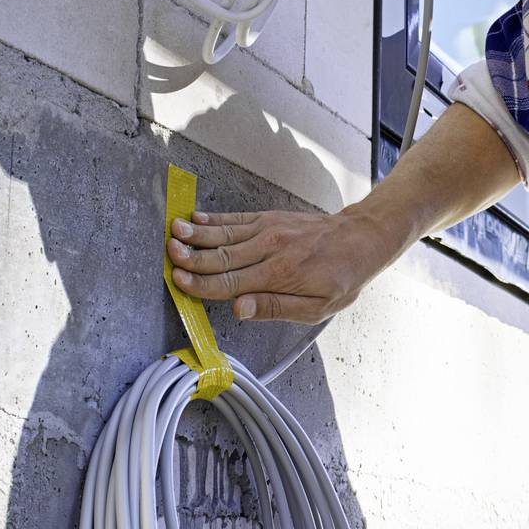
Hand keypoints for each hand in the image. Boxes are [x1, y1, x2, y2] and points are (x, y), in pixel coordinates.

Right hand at [166, 208, 392, 322]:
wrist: (361, 237)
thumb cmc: (341, 276)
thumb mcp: (316, 307)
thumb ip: (275, 307)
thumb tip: (240, 309)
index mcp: (278, 274)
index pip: (229, 281)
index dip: (200, 283)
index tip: (178, 280)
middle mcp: (269, 248)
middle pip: (220, 255)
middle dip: (191, 256)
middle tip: (167, 255)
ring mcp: (268, 229)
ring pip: (223, 234)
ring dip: (195, 233)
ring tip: (171, 233)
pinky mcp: (269, 219)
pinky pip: (235, 220)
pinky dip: (213, 219)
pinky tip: (194, 218)